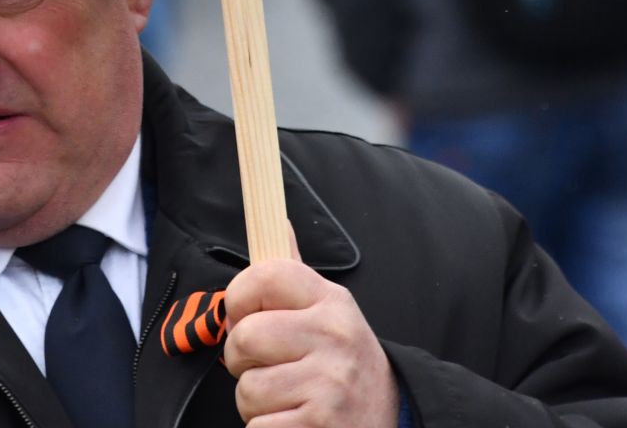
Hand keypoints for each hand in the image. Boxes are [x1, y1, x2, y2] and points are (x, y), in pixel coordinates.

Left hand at [223, 258, 399, 426]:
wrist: (387, 416)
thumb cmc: (341, 363)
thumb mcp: (327, 312)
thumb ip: (295, 274)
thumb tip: (276, 219)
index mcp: (331, 302)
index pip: (265, 275)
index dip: (239, 299)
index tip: (245, 317)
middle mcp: (334, 337)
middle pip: (244, 336)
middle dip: (242, 361)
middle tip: (268, 367)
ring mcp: (330, 383)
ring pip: (247, 389)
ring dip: (255, 402)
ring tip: (286, 397)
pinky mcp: (321, 423)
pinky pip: (257, 427)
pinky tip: (293, 421)